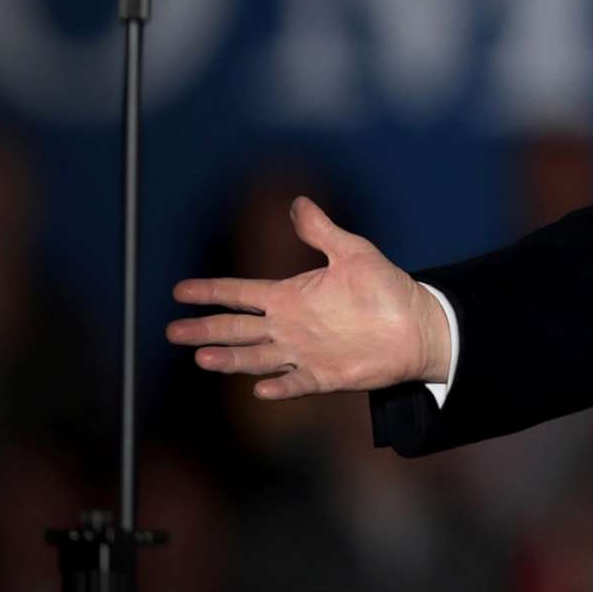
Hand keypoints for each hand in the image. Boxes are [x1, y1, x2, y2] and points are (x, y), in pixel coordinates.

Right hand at [169, 197, 449, 400]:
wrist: (418, 325)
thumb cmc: (387, 288)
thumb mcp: (353, 253)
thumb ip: (321, 231)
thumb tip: (298, 202)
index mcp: (290, 297)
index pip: (240, 293)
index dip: (211, 291)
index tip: (180, 290)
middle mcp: (289, 326)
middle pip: (237, 328)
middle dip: (205, 328)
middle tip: (173, 330)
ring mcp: (304, 353)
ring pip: (256, 357)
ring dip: (230, 358)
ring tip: (201, 357)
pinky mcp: (324, 376)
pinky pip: (295, 383)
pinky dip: (279, 386)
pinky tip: (260, 389)